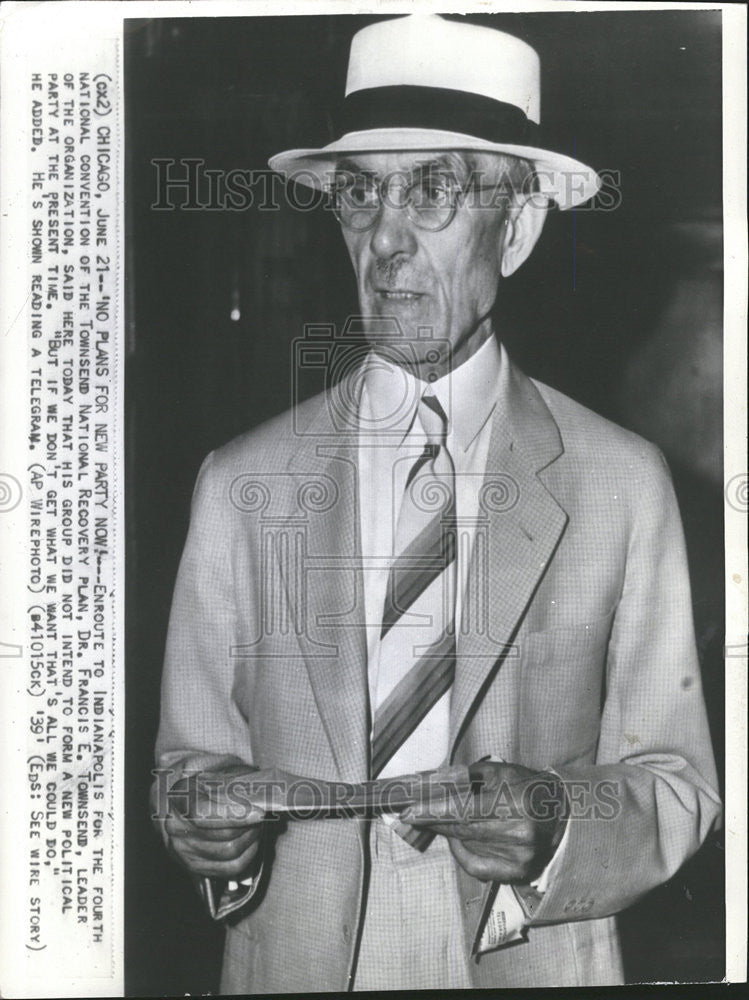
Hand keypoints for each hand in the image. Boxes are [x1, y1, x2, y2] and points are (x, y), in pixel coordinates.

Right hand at [164, 765, 265, 879]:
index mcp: (180, 798)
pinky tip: (250, 842)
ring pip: (229, 851)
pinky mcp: (195, 867)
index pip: (205, 813)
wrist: (189, 805)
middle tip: (260, 816)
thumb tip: (261, 794)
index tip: (259, 813)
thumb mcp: (218, 776)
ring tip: (255, 826)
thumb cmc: (208, 788)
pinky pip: (230, 868)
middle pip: (223, 835)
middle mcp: (176, 827)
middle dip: (249, 826)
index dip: (234, 815)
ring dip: (250, 839)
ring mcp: (183, 851)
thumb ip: (237, 781)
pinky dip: (248, 855)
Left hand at [399, 761, 566, 883]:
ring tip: (434, 822)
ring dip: (446, 834)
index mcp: (516, 802)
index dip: (434, 811)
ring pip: (469, 846)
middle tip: (413, 814)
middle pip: (464, 829)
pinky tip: (455, 840)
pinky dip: (461, 853)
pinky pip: (477, 867)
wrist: (564, 815)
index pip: (465, 809)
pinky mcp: (519, 873)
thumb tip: (432, 784)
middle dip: (435, 821)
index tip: (409, 811)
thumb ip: (468, 777)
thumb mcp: (503, 771)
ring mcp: (520, 857)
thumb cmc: (529, 787)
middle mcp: (520, 833)